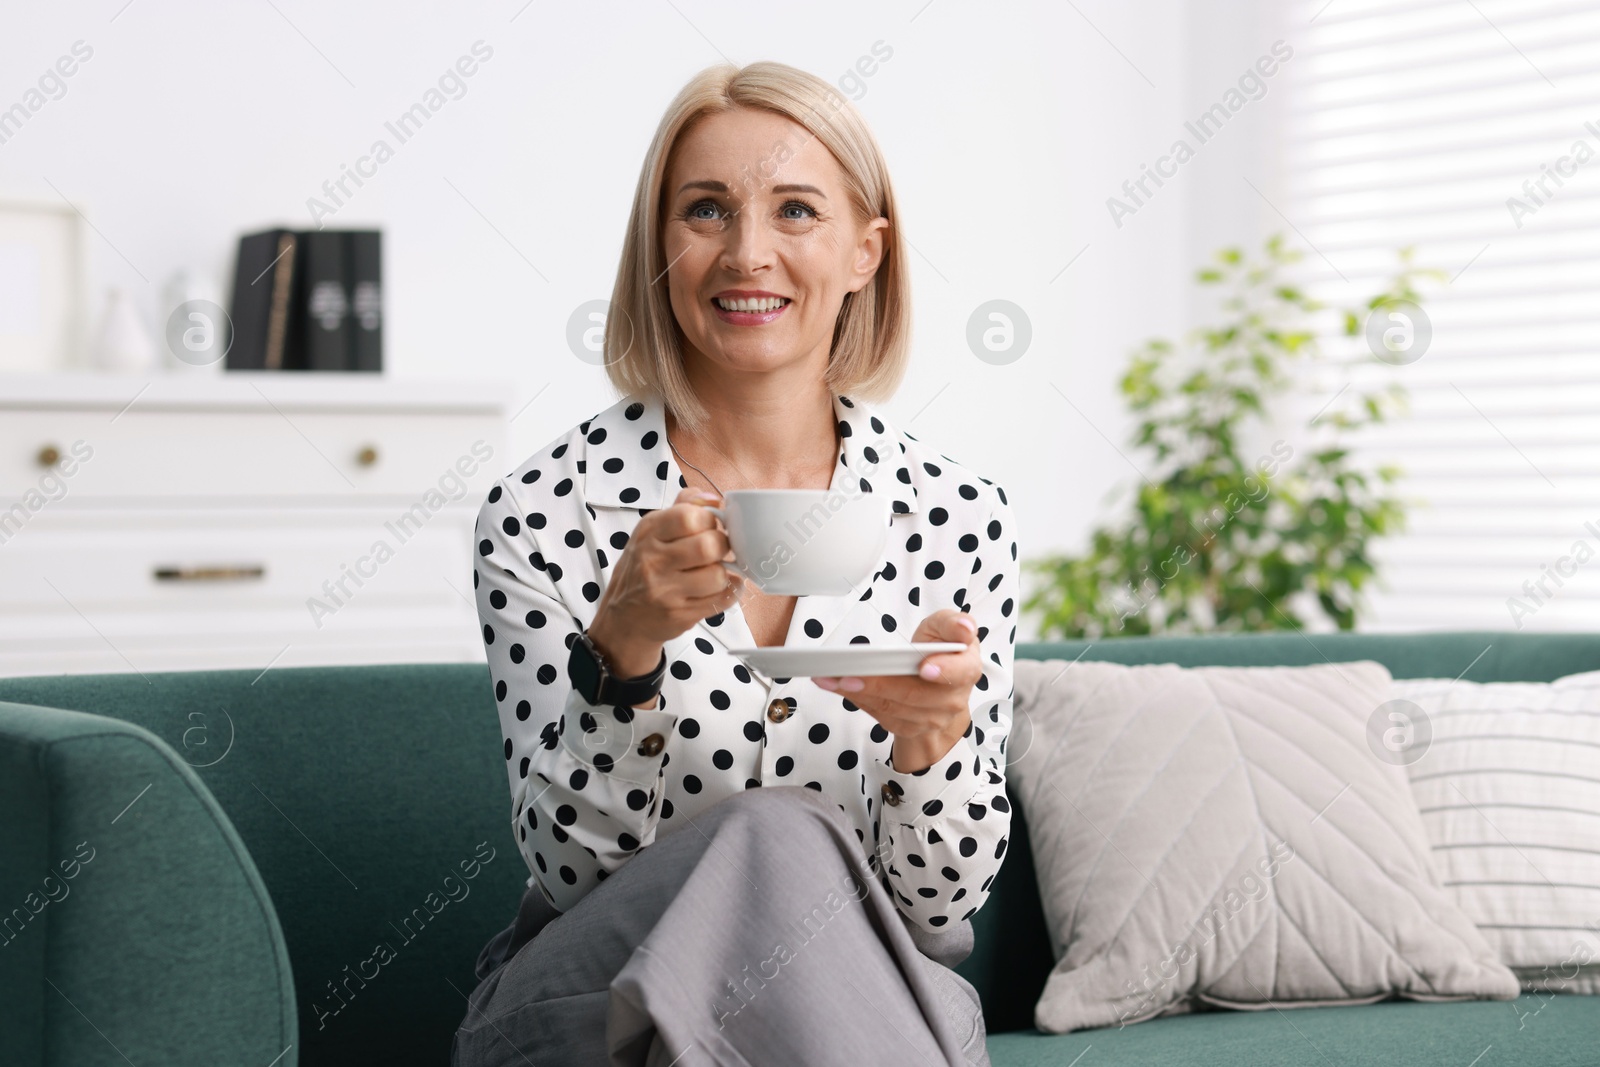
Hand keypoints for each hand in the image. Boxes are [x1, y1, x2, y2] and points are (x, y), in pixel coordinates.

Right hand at [587, 487, 747, 675]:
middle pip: (709, 545)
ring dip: (724, 573)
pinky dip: (729, 592)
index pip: (690, 515)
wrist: (622, 620)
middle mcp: (653, 561)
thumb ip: (682, 509)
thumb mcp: (650, 534)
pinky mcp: (679, 615)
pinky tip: (719, 588)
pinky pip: (721, 599)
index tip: (708, 527)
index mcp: (648, 533)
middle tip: (716, 551)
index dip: (709, 520)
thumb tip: (714, 499)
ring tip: (714, 572)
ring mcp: (665, 591)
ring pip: (718, 575)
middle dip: (722, 546)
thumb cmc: (641, 572)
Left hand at [813, 609, 980, 772]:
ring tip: (832, 678)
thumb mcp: (946, 627)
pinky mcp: (909, 727)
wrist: (937, 683)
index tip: (924, 667)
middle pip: (914, 695)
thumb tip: (965, 629)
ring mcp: (930, 718)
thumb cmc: (939, 649)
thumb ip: (952, 623)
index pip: (960, 672)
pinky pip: (881, 715)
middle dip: (879, 684)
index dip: (944, 670)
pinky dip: (858, 700)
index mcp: (967, 669)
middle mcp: (951, 699)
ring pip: (892, 708)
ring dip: (859, 693)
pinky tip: (839, 687)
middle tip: (849, 673)